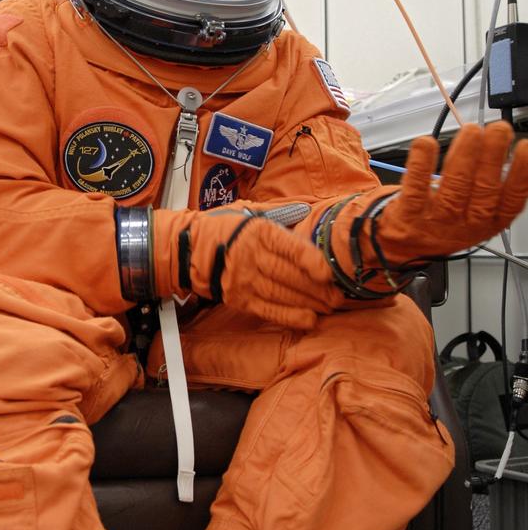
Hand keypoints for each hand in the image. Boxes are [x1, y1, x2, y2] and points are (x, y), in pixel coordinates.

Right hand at [154, 207, 342, 329]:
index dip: (311, 261)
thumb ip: (280, 213)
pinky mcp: (239, 299)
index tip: (328, 273)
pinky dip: (290, 317)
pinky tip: (309, 319)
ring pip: (282, 294)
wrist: (189, 249)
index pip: (289, 248)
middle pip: (290, 275)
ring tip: (329, 307)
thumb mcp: (250, 211)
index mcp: (259, 232)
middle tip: (339, 296)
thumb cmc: (225, 228)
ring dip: (309, 303)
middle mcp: (252, 256)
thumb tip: (307, 210)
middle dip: (318, 288)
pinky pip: (269, 310)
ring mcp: (244, 280)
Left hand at [376, 122, 527, 263]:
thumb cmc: (446, 222)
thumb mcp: (478, 211)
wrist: (406, 246)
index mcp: (490, 220)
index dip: (521, 174)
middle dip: (492, 157)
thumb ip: (492, 182)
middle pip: (484, 189)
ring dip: (465, 155)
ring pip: (455, 186)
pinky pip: (417, 187)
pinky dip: (421, 164)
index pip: (511, 200)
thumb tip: (501, 144)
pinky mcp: (409, 215)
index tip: (524, 147)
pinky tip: (425, 144)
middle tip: (498, 130)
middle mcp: (467, 222)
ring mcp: (438, 220)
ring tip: (472, 131)